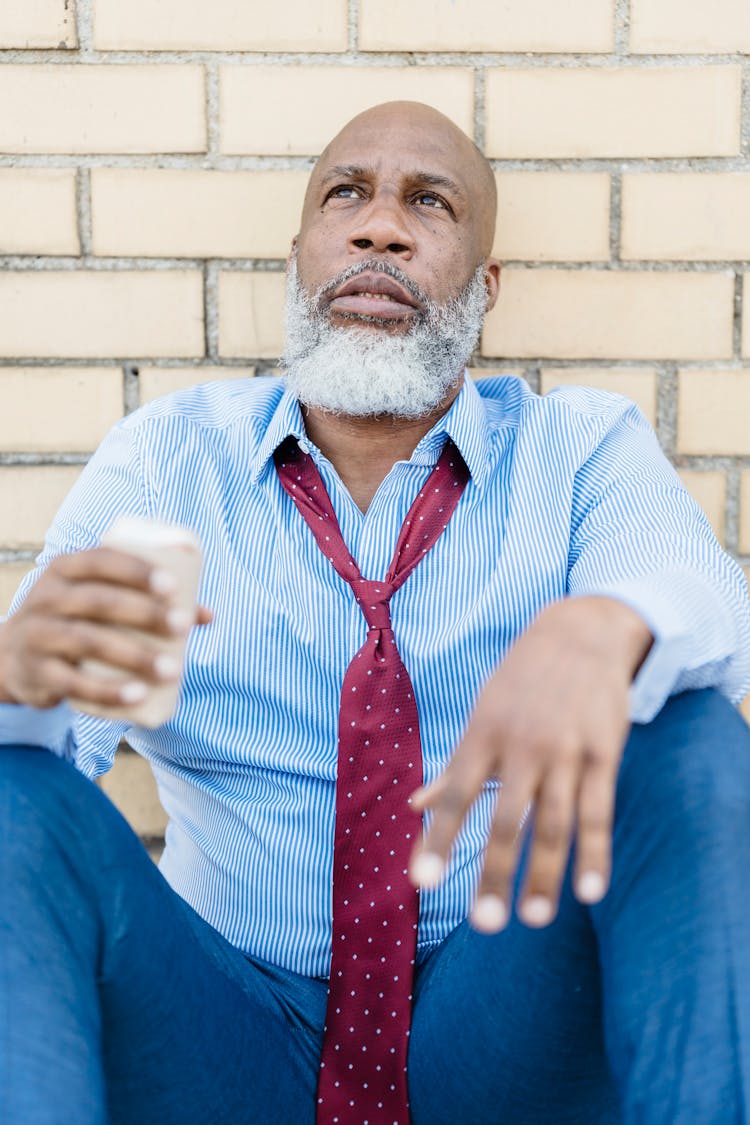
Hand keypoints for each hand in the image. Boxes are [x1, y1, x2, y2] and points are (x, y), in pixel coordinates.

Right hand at [0, 548, 212, 709]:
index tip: (174, 586)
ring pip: (88, 641)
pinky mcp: (38, 673)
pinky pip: (72, 683)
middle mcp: (47, 597)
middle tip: (182, 627)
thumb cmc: (75, 620)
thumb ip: (149, 601)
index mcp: (65, 569)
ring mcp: (39, 635)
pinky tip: (138, 696)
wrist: (13, 657)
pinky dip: (107, 690)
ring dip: (134, 655)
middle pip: (99, 601)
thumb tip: (208, 614)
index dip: (137, 571)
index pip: (101, 560)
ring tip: (172, 669)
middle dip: (145, 612)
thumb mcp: (98, 601)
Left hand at [409, 597, 651, 931]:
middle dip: (495, 872)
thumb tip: (413, 807)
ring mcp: (566, 750)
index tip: (422, 883)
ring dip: (546, 875)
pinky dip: (595, 853)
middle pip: (507, 819)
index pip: (456, 795)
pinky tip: (589, 892)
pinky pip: (599, 811)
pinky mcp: (605, 752)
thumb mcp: (482, 714)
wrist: (582, 632)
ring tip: (535, 919)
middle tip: (485, 924)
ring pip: (556, 823)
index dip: (438, 839)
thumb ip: (454, 766)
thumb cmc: (522, 681)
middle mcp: (522, 745)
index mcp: (483, 734)